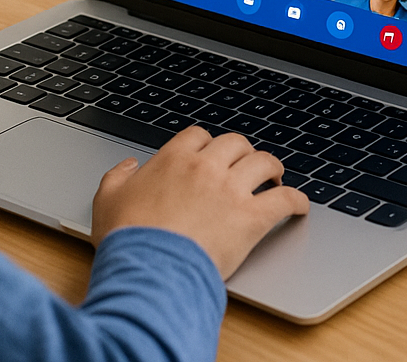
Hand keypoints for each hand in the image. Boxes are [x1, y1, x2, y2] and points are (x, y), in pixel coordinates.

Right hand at [91, 127, 309, 279]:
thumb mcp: (107, 200)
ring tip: (275, 177)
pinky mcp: (251, 218)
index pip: (198, 136)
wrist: (150, 269)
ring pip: (264, 162)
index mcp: (173, 159)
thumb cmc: (128, 238)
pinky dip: (296, 200)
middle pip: (236, 143)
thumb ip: (117, 177)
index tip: (209, 154)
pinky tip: (300, 206)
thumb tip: (128, 166)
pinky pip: (284, 199)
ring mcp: (231, 191)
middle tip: (245, 165)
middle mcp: (206, 167)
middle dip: (242, 152)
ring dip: (272, 168)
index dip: (206, 144)